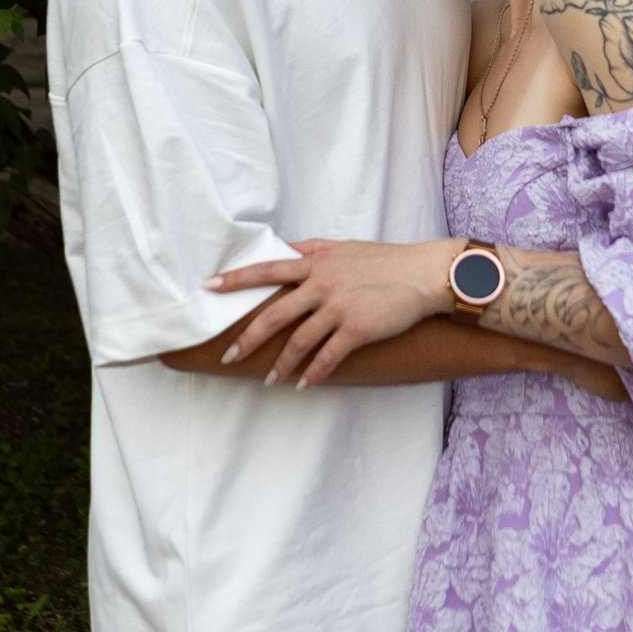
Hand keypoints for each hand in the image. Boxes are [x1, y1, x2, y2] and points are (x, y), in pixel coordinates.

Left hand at [204, 239, 458, 387]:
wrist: (423, 273)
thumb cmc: (385, 259)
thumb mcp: (345, 247)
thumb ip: (313, 249)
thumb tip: (286, 248)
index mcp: (316, 263)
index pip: (267, 269)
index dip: (236, 279)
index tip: (209, 286)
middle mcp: (322, 284)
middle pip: (275, 314)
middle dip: (248, 338)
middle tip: (228, 355)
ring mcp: (339, 307)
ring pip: (298, 341)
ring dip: (281, 364)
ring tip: (269, 380)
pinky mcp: (357, 329)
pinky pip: (328, 356)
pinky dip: (314, 373)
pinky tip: (304, 384)